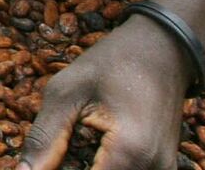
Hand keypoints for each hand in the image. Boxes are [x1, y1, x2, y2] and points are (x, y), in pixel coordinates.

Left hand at [19, 17, 192, 169]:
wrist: (164, 47)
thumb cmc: (113, 62)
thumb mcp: (67, 92)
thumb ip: (44, 139)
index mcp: (131, 151)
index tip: (40, 165)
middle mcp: (155, 168)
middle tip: (52, 157)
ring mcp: (163, 169)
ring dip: (89, 169)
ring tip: (71, 148)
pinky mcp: (164, 167)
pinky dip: (104, 169)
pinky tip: (87, 156)